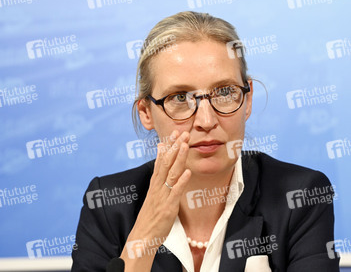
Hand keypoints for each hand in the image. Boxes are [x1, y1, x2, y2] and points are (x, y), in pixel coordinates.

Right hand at [120, 130, 190, 268]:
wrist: (142, 238)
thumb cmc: (150, 217)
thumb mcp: (154, 195)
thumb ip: (159, 181)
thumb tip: (162, 169)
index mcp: (155, 184)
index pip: (162, 161)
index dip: (169, 147)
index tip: (174, 133)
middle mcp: (158, 187)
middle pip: (167, 163)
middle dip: (175, 147)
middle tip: (183, 132)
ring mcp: (162, 196)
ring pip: (171, 174)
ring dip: (178, 159)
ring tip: (185, 145)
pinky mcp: (168, 208)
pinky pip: (175, 193)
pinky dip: (182, 182)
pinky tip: (188, 172)